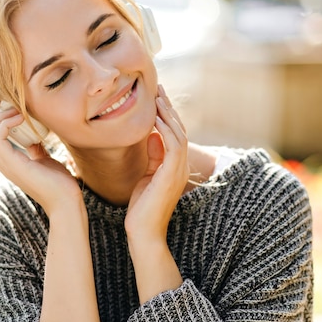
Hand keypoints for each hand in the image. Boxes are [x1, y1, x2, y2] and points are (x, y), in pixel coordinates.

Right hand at [0, 98, 80, 213]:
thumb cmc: (58, 182)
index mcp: (6, 162)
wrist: (66, 201)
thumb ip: (35, 148)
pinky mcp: (13, 165)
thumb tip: (34, 137)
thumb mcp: (43, 159)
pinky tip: (20, 117)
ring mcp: (5, 166)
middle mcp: (1, 164)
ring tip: (13, 107)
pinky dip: (5, 124)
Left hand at [125, 85, 189, 245]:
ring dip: (168, 114)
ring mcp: (178, 171)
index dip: (166, 114)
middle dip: (168, 108)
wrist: (143, 233)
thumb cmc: (141, 209)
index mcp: (174, 166)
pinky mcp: (171, 175)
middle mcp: (180, 166)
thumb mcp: (146, 176)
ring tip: (158, 97)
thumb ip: (152, 156)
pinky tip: (157, 117)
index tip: (156, 97)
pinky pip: (173, 145)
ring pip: (179, 134)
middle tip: (159, 88)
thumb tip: (152, 134)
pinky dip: (166, 129)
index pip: (174, 134)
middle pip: (179, 130)